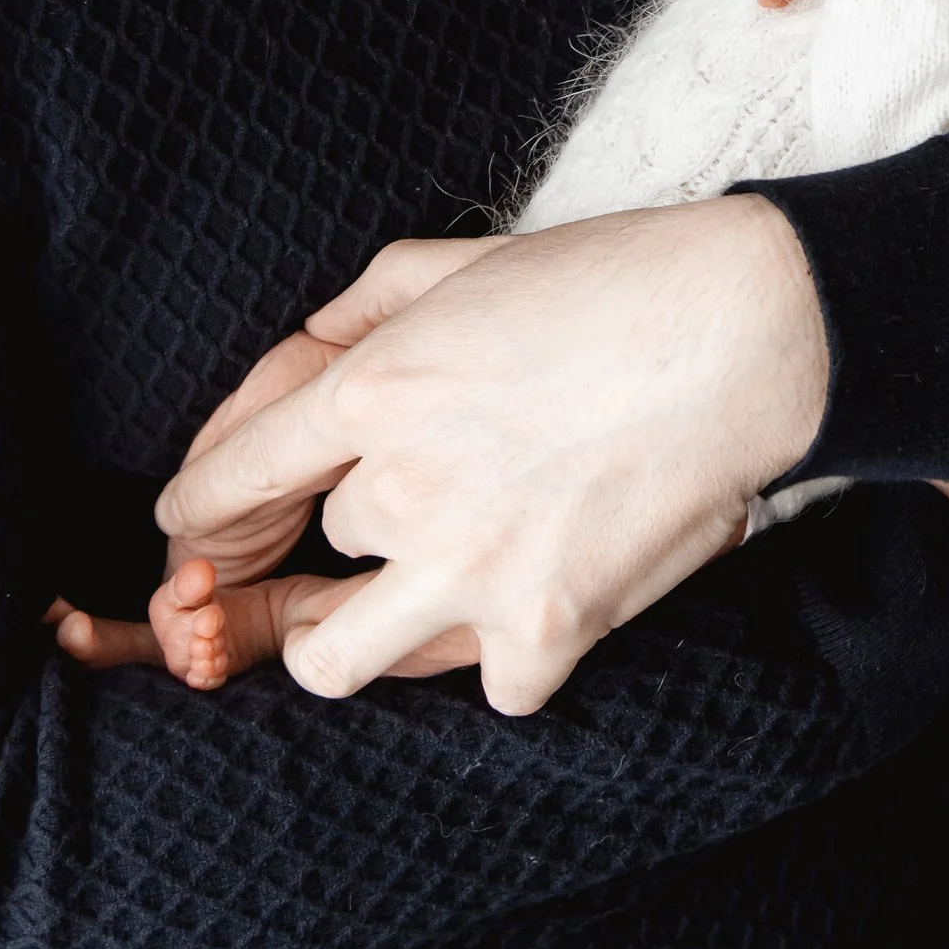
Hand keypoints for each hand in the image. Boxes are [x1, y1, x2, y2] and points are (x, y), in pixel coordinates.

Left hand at [154, 198, 829, 714]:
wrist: (748, 330)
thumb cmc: (610, 282)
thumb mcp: (457, 262)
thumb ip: (353, 317)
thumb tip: (290, 377)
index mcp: (372, 392)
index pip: (224, 485)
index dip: (201, 517)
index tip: (201, 534)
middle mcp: (404, 490)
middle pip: (316, 555)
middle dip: (358, 534)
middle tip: (419, 514)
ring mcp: (470, 573)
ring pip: (337, 660)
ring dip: (365, 633)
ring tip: (422, 598)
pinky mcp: (544, 633)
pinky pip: (484, 686)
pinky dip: (511, 654)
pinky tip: (547, 599)